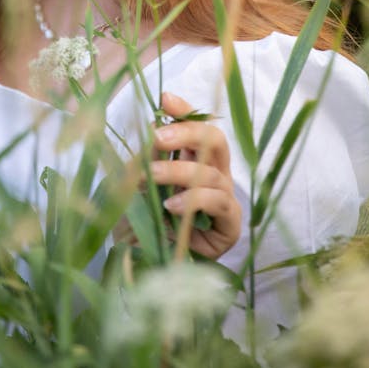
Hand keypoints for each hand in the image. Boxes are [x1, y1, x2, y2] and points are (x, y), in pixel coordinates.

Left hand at [151, 92, 241, 259]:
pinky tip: (171, 206)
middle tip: (158, 138)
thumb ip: (146, 159)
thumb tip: (147, 128)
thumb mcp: (139, 184)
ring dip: (178, 172)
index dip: (184, 109)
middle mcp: (212, 173)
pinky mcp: (229, 225)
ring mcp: (224, 197)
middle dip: (187, 132)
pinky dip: (194, 200)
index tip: (164, 99)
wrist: (148, 268)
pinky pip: (219, 202)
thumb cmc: (144, 223)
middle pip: (214, 139)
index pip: (196, 125)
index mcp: (192, 158)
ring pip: (211, 171)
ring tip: (151, 179)